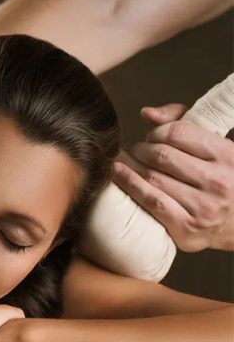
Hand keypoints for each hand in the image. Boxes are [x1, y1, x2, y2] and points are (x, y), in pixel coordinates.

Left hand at [112, 104, 233, 251]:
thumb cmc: (225, 181)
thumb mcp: (218, 148)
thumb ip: (185, 124)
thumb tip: (147, 114)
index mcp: (228, 156)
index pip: (178, 133)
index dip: (157, 132)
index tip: (151, 137)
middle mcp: (218, 181)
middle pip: (160, 155)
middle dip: (140, 150)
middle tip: (135, 151)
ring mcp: (203, 207)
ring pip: (151, 177)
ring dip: (129, 166)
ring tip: (122, 161)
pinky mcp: (187, 228)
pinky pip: (151, 201)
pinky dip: (129, 185)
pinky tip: (118, 175)